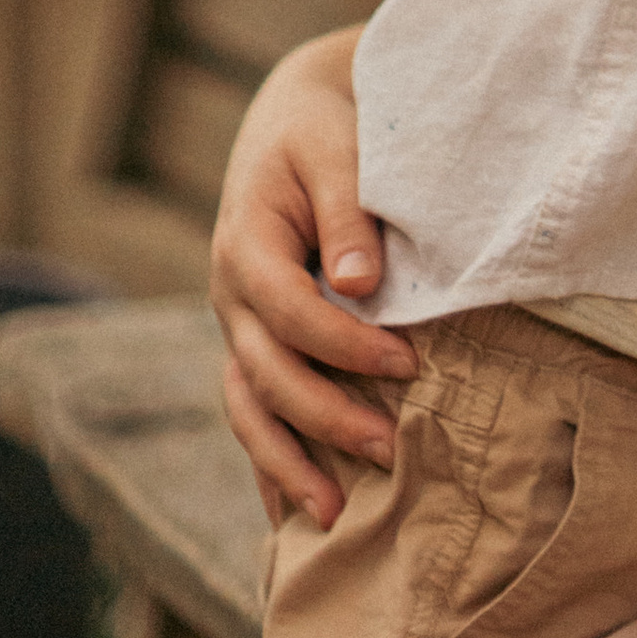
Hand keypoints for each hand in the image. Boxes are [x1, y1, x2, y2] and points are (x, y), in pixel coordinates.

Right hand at [209, 28, 416, 529]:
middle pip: (265, 374)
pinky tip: (295, 516)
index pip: (289, 311)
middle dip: (326, 418)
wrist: (291, 122)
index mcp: (244, 244)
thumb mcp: (336, 150)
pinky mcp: (253, 345)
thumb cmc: (322, 134)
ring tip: (335, 516)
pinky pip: (253, 413)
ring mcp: (236, 327)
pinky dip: (271, 463)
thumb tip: (357, 282)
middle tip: (392, 450)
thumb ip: (347, 213)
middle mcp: (229, 295)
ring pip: (248, 409)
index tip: (407, 364)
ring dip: (287, 464)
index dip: (345, 344)